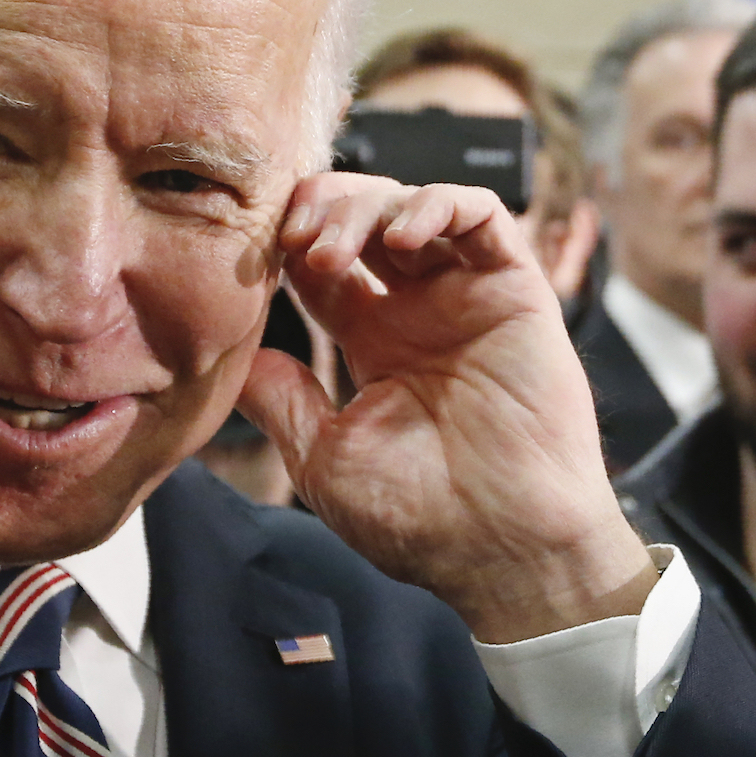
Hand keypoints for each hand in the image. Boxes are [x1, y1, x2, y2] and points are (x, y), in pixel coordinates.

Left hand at [236, 174, 656, 642]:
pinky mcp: (516, 292)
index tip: (254, 256)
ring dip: (366, 206)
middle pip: (362, 220)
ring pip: (413, 205)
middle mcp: (419, 312)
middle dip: (321, 211)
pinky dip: (438, 204)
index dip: (286, 246)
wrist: (505, 552)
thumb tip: (239, 357)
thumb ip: (282, 401)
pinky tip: (400, 237)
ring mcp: (468, 298)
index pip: (320, 266)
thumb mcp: (326, 458)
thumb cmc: (421, 521)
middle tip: (293, 237)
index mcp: (374, 344)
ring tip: (334, 251)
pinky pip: (484, 216)